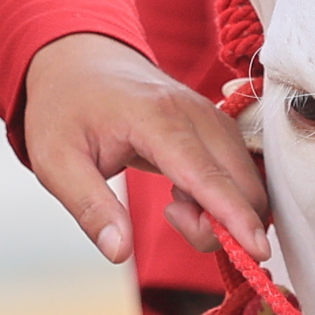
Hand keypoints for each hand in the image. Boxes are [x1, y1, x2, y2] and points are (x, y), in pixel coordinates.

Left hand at [20, 33, 268, 268]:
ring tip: (172, 204)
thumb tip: (118, 252)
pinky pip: (239, 173)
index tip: (258, 253)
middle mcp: (196, 113)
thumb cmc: (65, 110)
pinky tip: (184, 191)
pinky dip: (223, 199)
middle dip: (221, 225)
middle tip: (171, 217)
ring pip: (247, 181)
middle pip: (240, 183)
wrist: (80, 61)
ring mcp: (212, 117)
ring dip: (222, 213)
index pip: (207, 175)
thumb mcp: (55, 163)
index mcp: (156, 118)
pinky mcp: (217, 126)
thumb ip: (91, 209)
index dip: (235, 216)